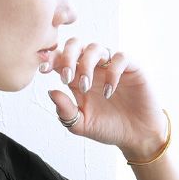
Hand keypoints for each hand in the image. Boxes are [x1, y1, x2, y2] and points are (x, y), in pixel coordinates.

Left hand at [41, 37, 167, 158]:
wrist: (135, 134)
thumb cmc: (107, 128)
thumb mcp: (80, 124)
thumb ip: (65, 111)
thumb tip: (51, 91)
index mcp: (77, 80)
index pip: (61, 60)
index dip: (51, 60)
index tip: (43, 69)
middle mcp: (93, 69)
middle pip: (76, 45)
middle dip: (67, 56)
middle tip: (66, 78)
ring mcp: (111, 66)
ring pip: (95, 47)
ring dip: (86, 65)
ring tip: (85, 87)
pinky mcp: (131, 67)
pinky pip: (120, 58)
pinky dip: (111, 72)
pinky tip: (108, 92)